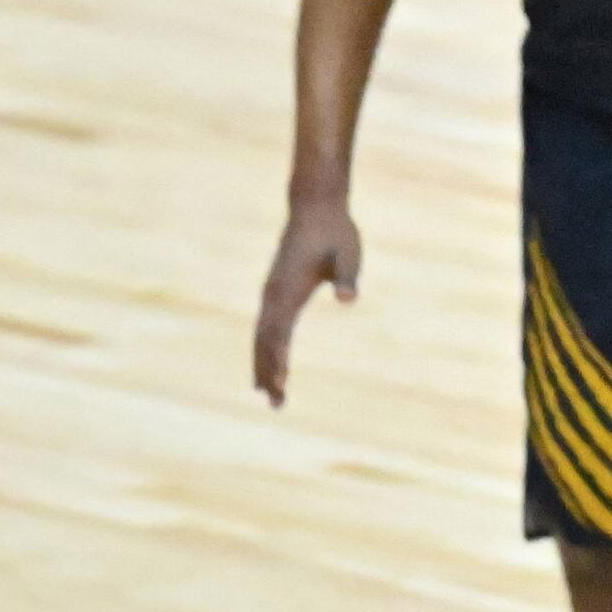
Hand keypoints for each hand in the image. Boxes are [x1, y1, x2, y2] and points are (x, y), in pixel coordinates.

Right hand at [253, 197, 362, 406]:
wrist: (316, 208)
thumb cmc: (336, 232)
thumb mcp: (348, 253)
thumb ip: (348, 277)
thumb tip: (350, 299)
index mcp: (287, 288)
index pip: (279, 332)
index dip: (278, 359)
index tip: (281, 384)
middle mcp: (273, 294)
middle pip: (265, 340)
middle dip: (267, 372)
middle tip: (277, 403)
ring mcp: (271, 293)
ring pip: (261, 336)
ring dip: (263, 364)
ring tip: (267, 393)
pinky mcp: (275, 291)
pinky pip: (266, 326)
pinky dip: (265, 348)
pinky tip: (272, 364)